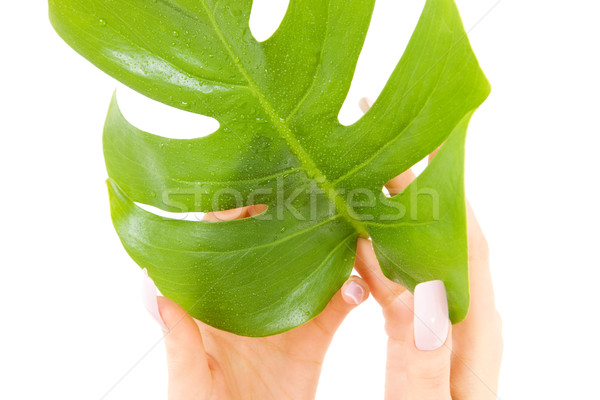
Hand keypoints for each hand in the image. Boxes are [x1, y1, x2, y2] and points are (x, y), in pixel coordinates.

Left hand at [143, 205, 370, 399]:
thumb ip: (179, 344)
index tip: (247, 188)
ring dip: (327, 248)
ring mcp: (285, 319)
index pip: (217, 245)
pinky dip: (352, 295)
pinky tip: (361, 285)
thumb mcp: (187, 383)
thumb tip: (158, 295)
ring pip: (310, 270)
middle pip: (269, 248)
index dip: (230, 215)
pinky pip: (337, 311)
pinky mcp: (313, 341)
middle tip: (306, 189)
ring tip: (343, 222)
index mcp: (214, 304)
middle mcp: (251, 302)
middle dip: (286, 217)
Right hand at [353, 166, 502, 398]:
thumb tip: (419, 284)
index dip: (443, 188)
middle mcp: (461, 318)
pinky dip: (377, 254)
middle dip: (410, 189)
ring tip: (356, 180)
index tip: (412, 143)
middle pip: (439, 237)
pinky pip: (399, 282)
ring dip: (389, 215)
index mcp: (473, 332)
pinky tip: (350, 244)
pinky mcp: (418, 335)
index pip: (465, 241)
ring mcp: (439, 324)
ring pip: (416, 255)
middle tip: (369, 147)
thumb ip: (422, 359)